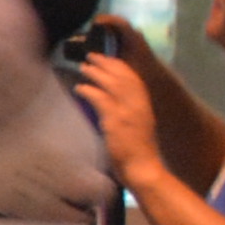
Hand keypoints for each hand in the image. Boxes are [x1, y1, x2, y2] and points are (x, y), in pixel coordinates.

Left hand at [75, 49, 161, 188]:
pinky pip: (100, 98)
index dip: (119, 65)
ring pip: (111, 82)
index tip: (107, 59)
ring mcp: (127, 111)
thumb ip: (129, 111)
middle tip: (91, 56)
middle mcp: (138, 104)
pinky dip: (88, 90)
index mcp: (145, 104)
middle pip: (122, 75)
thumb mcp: (138, 125)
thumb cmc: (138, 152)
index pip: (133, 77)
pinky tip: (79, 88)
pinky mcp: (115, 121)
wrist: (143, 168)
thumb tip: (113, 101)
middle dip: (106, 63)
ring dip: (95, 72)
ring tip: (83, 67)